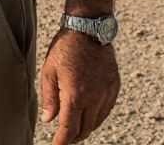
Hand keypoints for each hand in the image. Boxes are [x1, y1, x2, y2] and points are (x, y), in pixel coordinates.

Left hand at [40, 29, 119, 143]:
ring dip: (85, 128)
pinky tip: (88, 115)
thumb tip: (50, 120)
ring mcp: (107, 93)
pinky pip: (106, 110)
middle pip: (84, 129)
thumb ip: (49, 98)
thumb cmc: (65, 48)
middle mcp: (94, 98)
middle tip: (63, 138)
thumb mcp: (49, 72)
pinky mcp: (114, 87)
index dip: (61, 142)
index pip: (69, 129)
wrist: (89, 29)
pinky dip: (96, 117)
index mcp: (75, 95)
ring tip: (74, 128)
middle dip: (73, 137)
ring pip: (97, 122)